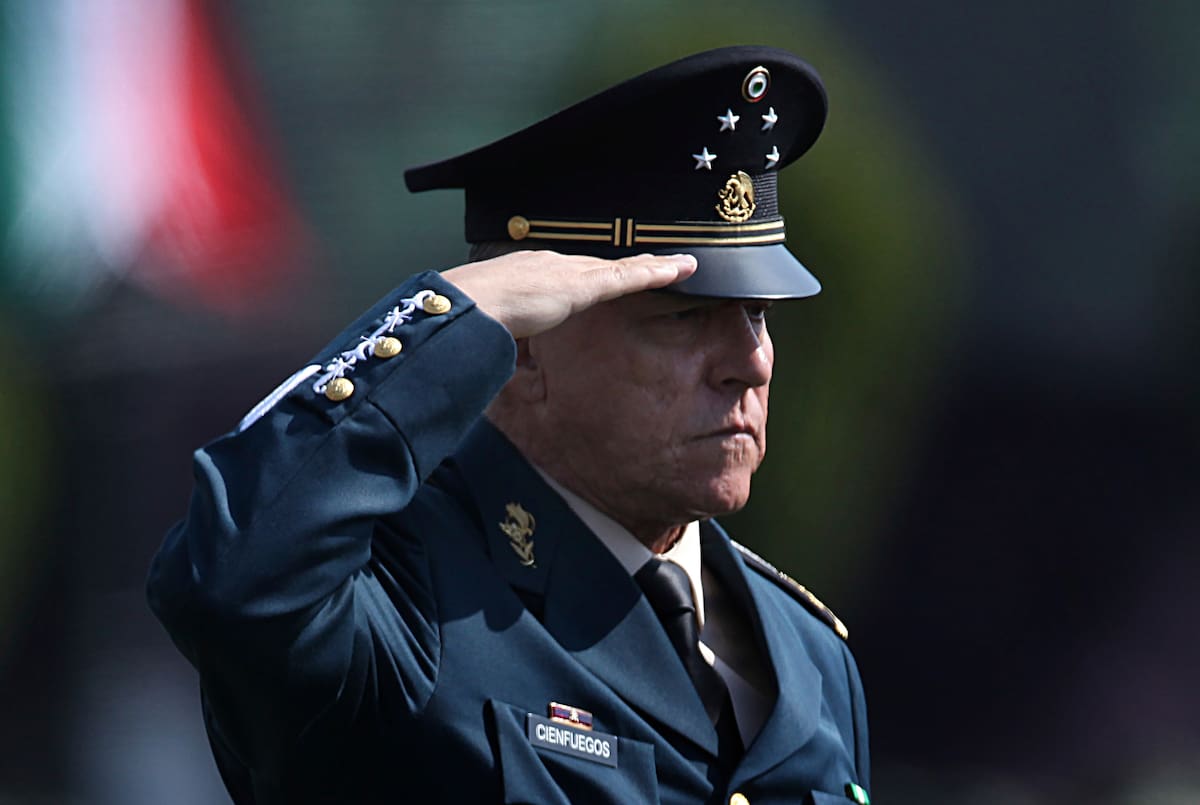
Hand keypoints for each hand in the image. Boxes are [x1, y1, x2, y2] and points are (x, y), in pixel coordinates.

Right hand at [441, 251, 696, 338]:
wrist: (468, 305)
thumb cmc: (469, 318)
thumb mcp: (489, 324)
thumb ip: (504, 332)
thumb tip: (501, 348)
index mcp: (526, 272)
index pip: (569, 272)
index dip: (592, 274)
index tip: (605, 276)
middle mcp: (551, 264)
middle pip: (600, 264)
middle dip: (629, 264)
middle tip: (658, 262)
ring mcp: (569, 272)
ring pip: (622, 267)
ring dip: (654, 266)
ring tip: (683, 265)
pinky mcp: (585, 284)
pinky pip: (629, 277)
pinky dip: (655, 273)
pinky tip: (679, 271)